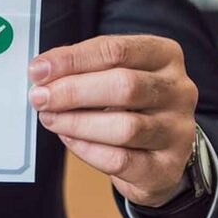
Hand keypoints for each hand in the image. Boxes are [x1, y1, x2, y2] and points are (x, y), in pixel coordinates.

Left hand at [29, 35, 197, 206]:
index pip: (117, 50)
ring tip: (50, 119)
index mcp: (165, 56)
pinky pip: (121, 160)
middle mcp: (179, 91)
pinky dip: (87, 150)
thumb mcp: (112, 76)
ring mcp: (178, 131)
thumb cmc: (129, 107)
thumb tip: (41, 72)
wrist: (157, 155)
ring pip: (124, 127)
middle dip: (72, 92)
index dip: (72, 60)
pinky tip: (69, 140)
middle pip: (124, 86)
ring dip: (76, 123)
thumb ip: (81, 69)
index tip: (38, 71)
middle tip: (40, 98)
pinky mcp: (167, 167)